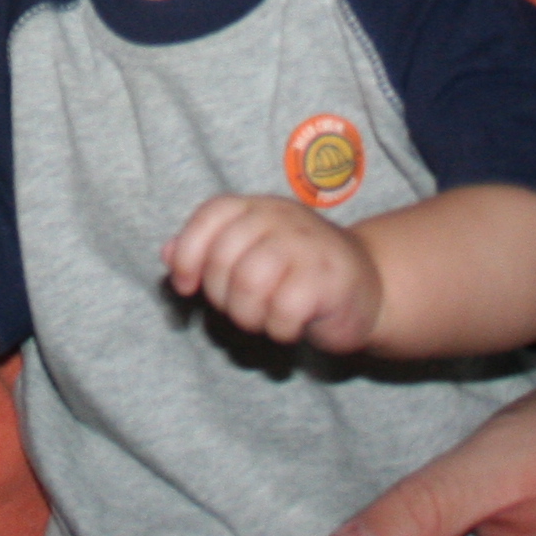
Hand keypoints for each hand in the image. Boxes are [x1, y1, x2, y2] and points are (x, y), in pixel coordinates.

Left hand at [164, 194, 381, 351]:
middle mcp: (281, 217)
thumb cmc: (297, 274)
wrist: (370, 286)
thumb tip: (166, 253)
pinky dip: (279, 329)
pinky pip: (283, 311)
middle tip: (242, 309)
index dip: (188, 252)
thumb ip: (207, 251)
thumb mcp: (250, 255)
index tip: (185, 286)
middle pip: (224, 258)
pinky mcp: (330, 278)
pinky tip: (290, 326)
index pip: (211, 215)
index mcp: (257, 206)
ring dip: (249, 316)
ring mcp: (308, 244)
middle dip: (222, 297)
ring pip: (249, 285)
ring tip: (264, 319)